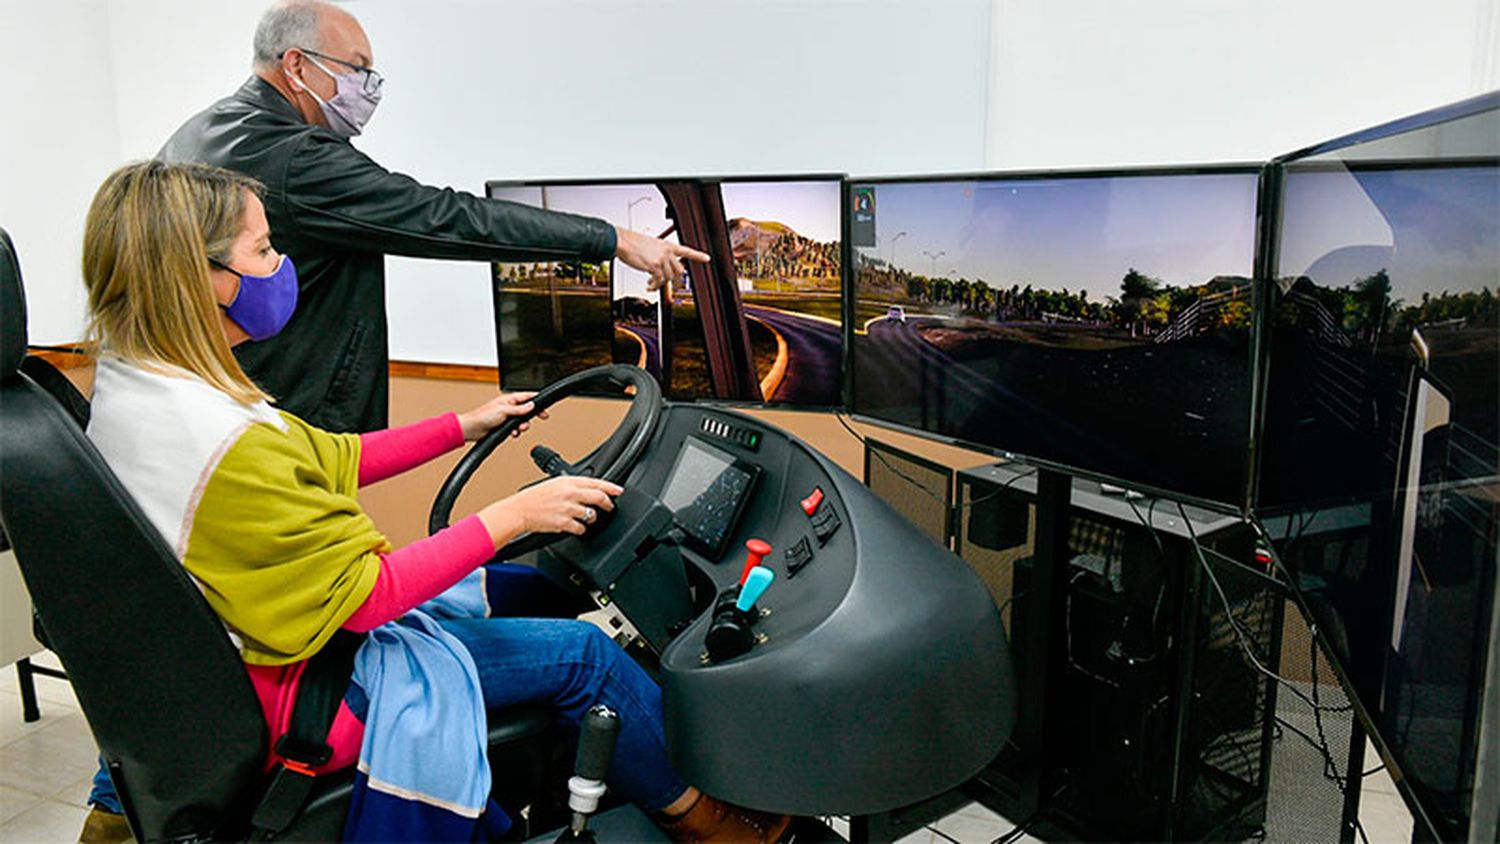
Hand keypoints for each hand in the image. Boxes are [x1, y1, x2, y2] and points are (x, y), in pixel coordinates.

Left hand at [457, 391, 545, 441]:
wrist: (472, 428)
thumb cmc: (483, 416)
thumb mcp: (504, 411)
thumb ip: (519, 409)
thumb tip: (531, 405)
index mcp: (509, 399)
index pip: (527, 396)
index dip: (537, 400)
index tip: (546, 404)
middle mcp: (509, 407)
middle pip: (527, 409)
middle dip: (533, 415)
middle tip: (542, 417)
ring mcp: (507, 416)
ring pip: (522, 421)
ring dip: (523, 426)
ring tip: (520, 428)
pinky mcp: (504, 426)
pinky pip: (515, 429)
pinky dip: (516, 431)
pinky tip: (512, 433)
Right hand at [480, 476, 623, 543]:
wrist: (519, 511)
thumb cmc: (533, 498)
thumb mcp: (553, 484)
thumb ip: (571, 486)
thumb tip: (588, 489)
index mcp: (568, 482)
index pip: (596, 482)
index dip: (610, 487)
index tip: (619, 491)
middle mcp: (570, 494)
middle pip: (599, 498)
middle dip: (608, 503)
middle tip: (610, 507)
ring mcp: (568, 509)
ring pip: (591, 515)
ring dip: (592, 518)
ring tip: (587, 518)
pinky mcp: (564, 523)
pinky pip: (581, 528)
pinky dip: (581, 529)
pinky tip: (577, 527)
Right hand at [614, 228, 710, 291]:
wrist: (623, 242)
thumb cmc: (633, 243)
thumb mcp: (652, 246)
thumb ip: (660, 255)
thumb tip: (661, 268)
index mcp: (668, 245)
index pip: (686, 251)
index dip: (698, 255)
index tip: (707, 258)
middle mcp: (667, 252)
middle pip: (679, 271)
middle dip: (677, 281)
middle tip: (674, 287)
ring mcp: (662, 259)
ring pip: (668, 278)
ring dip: (660, 284)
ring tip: (652, 285)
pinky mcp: (654, 266)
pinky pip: (658, 281)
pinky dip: (654, 286)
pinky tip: (649, 286)